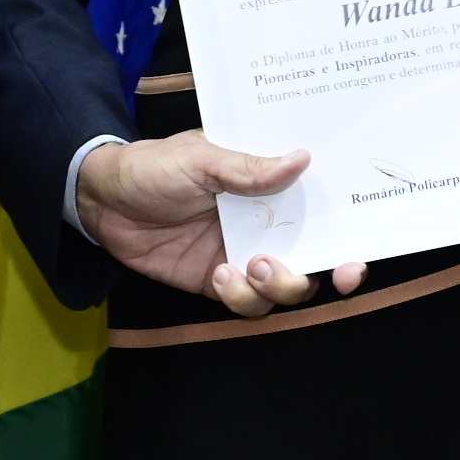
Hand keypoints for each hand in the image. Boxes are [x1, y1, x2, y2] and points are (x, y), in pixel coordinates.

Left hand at [77, 131, 367, 315]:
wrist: (100, 200)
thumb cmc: (153, 166)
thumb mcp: (200, 157)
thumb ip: (248, 168)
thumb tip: (302, 160)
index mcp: (267, 184)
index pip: (319, 205)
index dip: (347, 228)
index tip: (359, 249)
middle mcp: (264, 221)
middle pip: (314, 256)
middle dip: (327, 271)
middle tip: (329, 273)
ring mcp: (242, 254)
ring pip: (284, 286)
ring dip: (279, 284)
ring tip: (251, 265)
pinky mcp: (216, 282)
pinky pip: (244, 302)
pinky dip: (240, 296)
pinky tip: (220, 276)